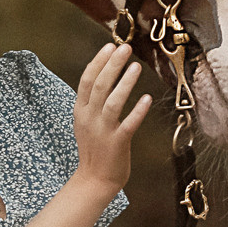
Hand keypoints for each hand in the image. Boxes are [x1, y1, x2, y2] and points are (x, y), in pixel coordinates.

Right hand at [73, 42, 152, 192]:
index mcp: (80, 111)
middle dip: (112, 65)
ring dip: (124, 83)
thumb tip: (102, 76)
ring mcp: (103, 131)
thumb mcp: (85, 122)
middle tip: (125, 48)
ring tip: (136, 67)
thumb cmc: (94, 149)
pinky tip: (147, 99)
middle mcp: (90, 118)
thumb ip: (91, 101)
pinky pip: (128, 124)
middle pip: (99, 86)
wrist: (94, 180)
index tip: (109, 46)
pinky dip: (138, 111)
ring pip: (112, 102)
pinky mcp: (117, 143)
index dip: (98, 62)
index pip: (87, 80)